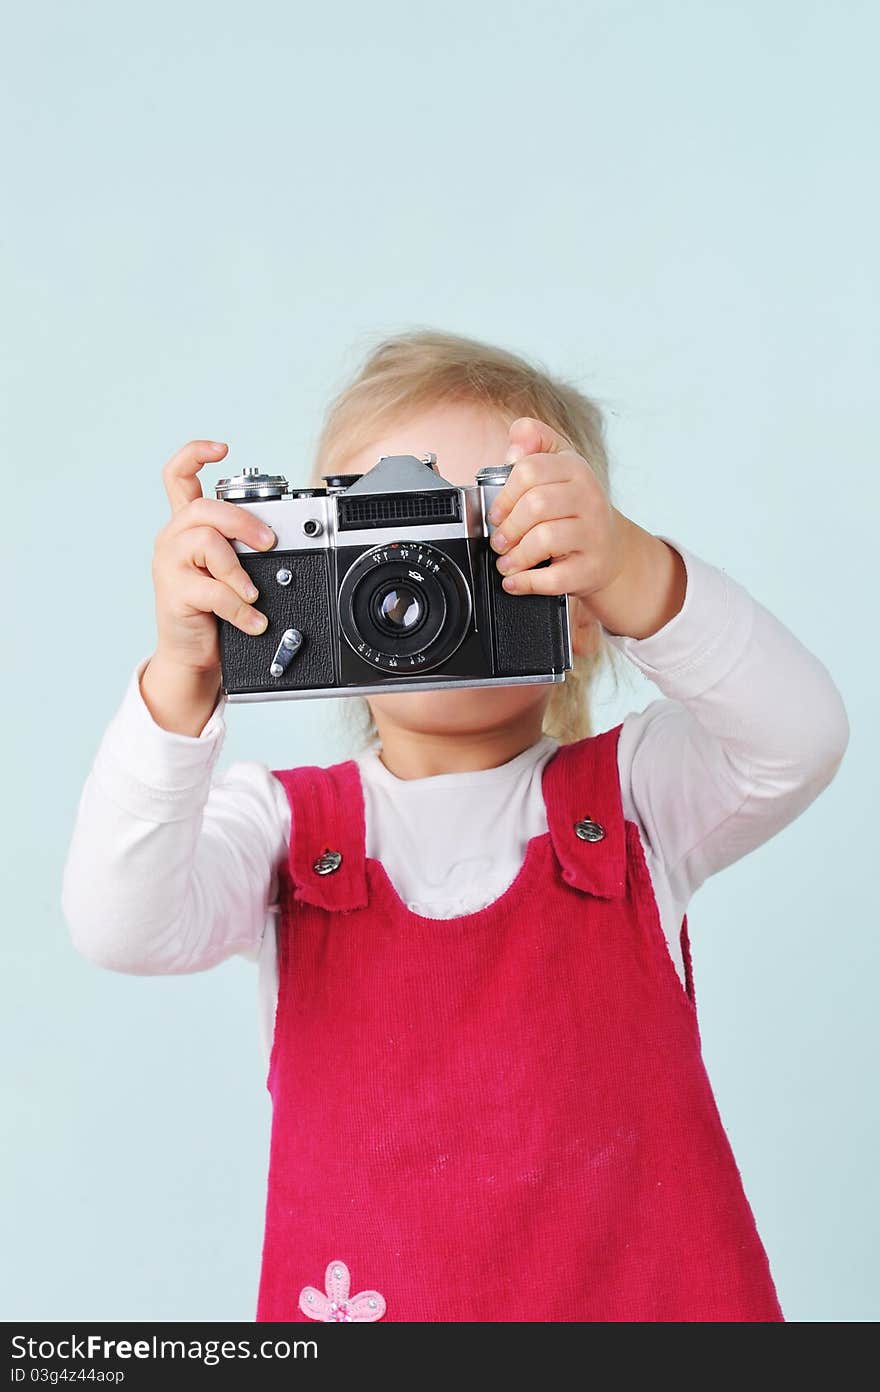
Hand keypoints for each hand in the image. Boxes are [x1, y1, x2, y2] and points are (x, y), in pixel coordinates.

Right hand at [150, 440, 277, 674]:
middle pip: (204, 508)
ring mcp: (169, 565)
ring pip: (207, 543)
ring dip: (239, 569)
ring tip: (253, 593)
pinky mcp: (174, 593)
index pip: (177, 475)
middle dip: (243, 522)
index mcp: (186, 526)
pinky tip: (253, 620)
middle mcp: (173, 539)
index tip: (222, 448)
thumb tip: (277, 532)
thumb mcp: (228, 567)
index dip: (195, 454)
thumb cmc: (215, 608)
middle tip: (269, 543)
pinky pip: (214, 590)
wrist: (193, 653)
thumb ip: (242, 544)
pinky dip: (241, 608)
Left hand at [487, 417, 626, 604]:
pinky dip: (526, 582)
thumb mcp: (559, 465)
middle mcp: (590, 499)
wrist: (610, 550)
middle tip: (500, 540)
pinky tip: (516, 580)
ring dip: (515, 556)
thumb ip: (534, 441)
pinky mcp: (591, 568)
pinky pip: (553, 577)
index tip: (497, 512)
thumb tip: (515, 444)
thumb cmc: (575, 508)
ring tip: (507, 561)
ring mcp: (593, 535)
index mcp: (576, 469)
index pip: (530, 470)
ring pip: (544, 540)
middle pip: (535, 505)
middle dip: (508, 527)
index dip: (504, 494)